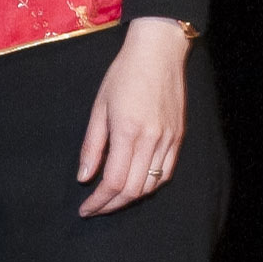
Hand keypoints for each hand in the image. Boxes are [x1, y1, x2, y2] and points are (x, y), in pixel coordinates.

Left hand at [77, 16, 192, 216]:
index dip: (98, 201)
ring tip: (112, 199)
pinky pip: (166, 173)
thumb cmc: (124, 74)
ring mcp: (168, 139)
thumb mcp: (99, 106)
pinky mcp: (178, 137)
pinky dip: (150, 185)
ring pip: (151, 185)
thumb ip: (92, 145)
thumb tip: (84, 177)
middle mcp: (151, 139)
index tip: (85, 210)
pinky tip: (136, 185)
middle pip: (133, 190)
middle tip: (95, 208)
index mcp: (128, 131)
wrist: (158, 52)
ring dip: (130, 198)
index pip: (113, 181)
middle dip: (111, 205)